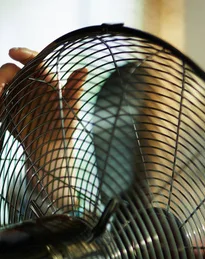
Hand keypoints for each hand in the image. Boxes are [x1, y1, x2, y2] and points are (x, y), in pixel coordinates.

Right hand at [0, 47, 87, 212]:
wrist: (52, 149)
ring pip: (0, 83)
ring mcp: (16, 96)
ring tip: (0, 94)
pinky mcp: (6, 109)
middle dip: (4, 73)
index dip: (24, 53)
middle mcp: (29, 85)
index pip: (33, 61)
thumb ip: (75, 88)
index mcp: (45, 80)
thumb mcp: (72, 107)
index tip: (13, 52)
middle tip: (2, 85)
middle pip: (11, 70)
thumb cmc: (65, 127)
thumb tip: (85, 69)